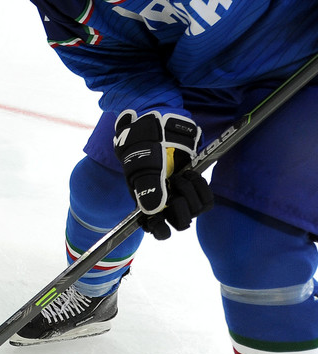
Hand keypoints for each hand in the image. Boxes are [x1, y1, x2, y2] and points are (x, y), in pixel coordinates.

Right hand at [113, 110, 211, 239]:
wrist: (162, 124)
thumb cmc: (146, 144)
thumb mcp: (145, 165)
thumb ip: (149, 190)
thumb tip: (153, 213)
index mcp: (146, 201)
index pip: (154, 228)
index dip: (159, 229)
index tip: (161, 221)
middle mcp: (165, 201)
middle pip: (179, 222)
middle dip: (180, 207)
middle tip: (173, 187)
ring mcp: (181, 193)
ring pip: (194, 211)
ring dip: (190, 192)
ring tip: (181, 175)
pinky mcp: (196, 185)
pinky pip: (207, 200)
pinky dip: (202, 188)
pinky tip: (192, 174)